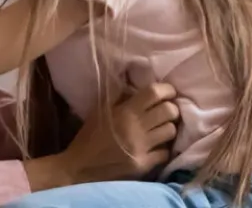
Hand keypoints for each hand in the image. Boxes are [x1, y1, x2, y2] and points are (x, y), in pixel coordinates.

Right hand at [41, 83, 179, 187]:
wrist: (80, 167)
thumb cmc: (89, 138)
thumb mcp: (99, 112)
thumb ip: (118, 98)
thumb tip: (135, 84)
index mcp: (123, 111)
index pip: (154, 93)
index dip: (166, 90)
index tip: (168, 92)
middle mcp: (135, 127)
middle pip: (169, 111)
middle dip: (171, 109)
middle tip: (165, 112)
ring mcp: (142, 147)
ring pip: (171, 131)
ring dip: (168, 128)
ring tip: (160, 129)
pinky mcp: (144, 164)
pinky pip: (165, 152)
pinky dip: (162, 149)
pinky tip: (155, 148)